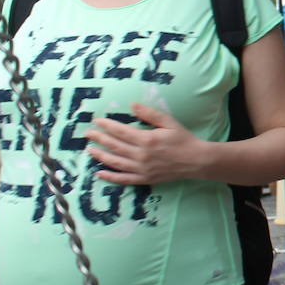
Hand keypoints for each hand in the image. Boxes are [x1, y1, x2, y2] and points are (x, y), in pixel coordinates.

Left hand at [86, 103, 206, 184]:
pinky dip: (111, 177)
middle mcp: (141, 155)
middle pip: (115, 146)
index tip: (97, 121)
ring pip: (115, 162)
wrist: (197, 160)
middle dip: (99, 139)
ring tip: (90, 150)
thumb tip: (133, 105)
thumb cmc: (184, 139)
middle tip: (88, 134)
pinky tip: (100, 173)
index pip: (121, 131)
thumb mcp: (169, 122)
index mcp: (146, 139)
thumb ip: (150, 114)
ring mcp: (142, 169)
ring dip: (100, 156)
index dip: (107, 126)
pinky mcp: (145, 179)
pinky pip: (124, 179)